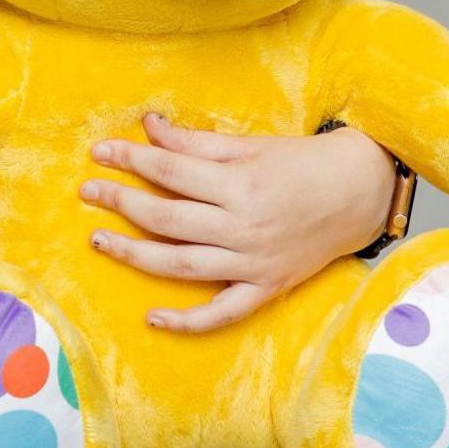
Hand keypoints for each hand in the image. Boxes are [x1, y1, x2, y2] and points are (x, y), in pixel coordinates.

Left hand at [82, 111, 397, 333]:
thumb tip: (150, 127)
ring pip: (182, 265)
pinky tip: (153, 318)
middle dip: (121, 202)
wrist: (359, 193)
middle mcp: (244, 226)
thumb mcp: (250, 145)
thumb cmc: (302, 163)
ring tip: (100, 240)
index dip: (131, 159)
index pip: (171, 170)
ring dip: (135, 255)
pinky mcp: (266, 288)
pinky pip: (222, 312)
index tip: (101, 152)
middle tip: (88, 191)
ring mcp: (254, 263)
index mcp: (240, 183)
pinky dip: (187, 321)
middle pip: (167, 218)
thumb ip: (197, 141)